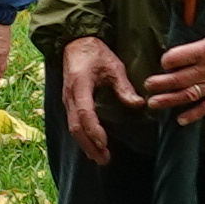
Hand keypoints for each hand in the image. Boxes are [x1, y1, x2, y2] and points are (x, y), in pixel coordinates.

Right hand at [54, 37, 136, 163]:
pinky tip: (92, 145)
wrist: (75, 43)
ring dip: (85, 144)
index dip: (94, 130)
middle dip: (89, 145)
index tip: (105, 144)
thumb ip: (124, 86)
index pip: (85, 113)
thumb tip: (138, 104)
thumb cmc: (96, 53)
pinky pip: (73, 123)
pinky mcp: (69, 102)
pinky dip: (82, 137)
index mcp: (79, 86)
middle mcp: (69, 96)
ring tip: (99, 158)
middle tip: (104, 160)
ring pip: (72, 127)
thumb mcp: (113, 66)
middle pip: (76, 127)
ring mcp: (67, 100)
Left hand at [142, 12, 204, 121]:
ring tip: (154, 103)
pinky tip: (181, 120)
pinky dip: (195, 114)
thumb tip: (181, 48)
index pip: (176, 58)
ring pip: (190, 94)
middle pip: (179, 79)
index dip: (166, 60)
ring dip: (170, 100)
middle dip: (160, 84)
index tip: (162, 62)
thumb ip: (199, 42)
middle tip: (147, 86)